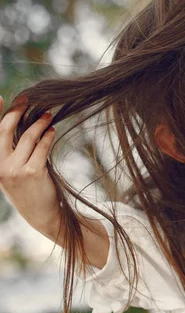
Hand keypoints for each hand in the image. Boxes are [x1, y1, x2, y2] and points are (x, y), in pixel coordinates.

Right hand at [0, 96, 59, 235]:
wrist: (42, 214)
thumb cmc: (29, 190)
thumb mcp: (14, 172)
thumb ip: (14, 152)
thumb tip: (24, 125)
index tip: (1, 97)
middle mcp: (0, 166)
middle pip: (5, 130)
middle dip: (18, 112)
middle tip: (30, 101)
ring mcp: (15, 170)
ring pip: (28, 137)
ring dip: (40, 123)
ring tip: (48, 116)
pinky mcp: (32, 172)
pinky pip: (42, 147)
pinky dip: (48, 136)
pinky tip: (52, 130)